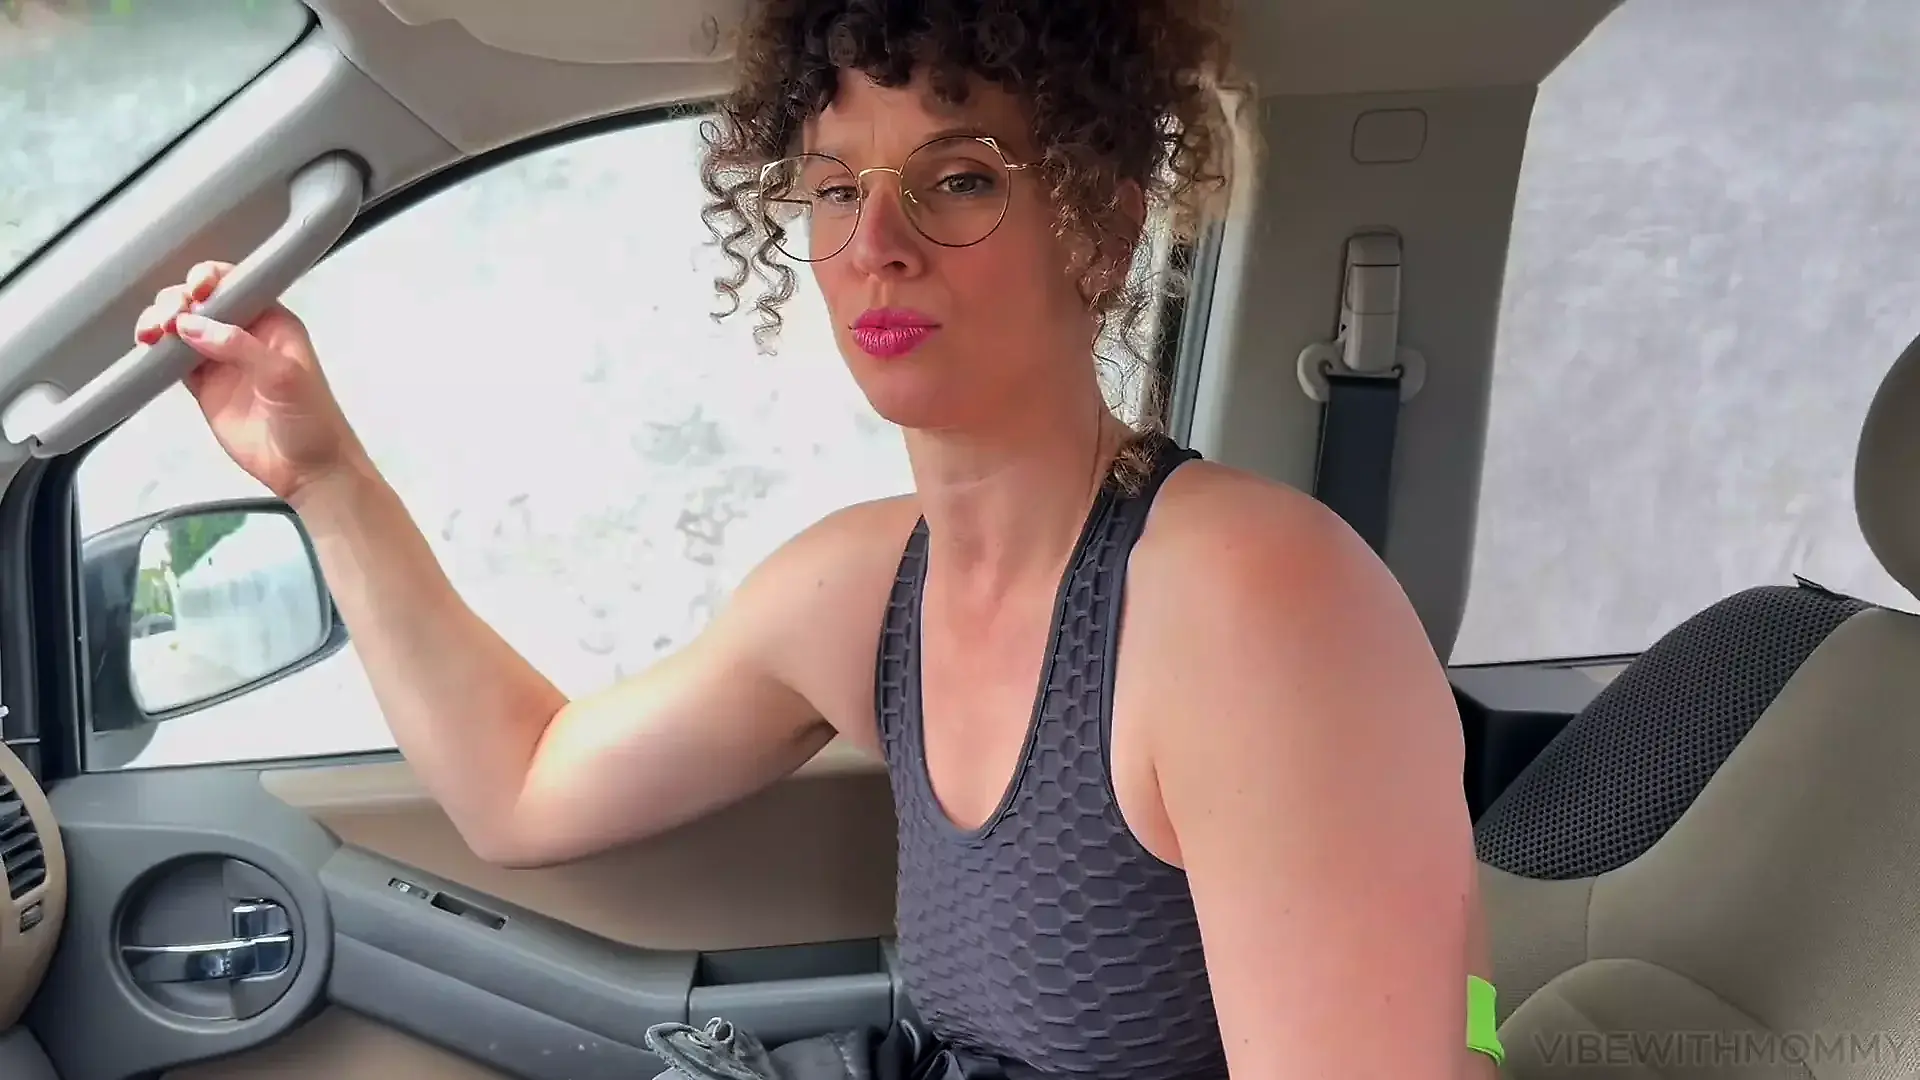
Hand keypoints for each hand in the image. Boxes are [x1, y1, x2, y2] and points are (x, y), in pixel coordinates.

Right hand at [136, 260, 365, 503]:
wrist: (308, 470)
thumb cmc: (313, 421)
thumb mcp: (284, 376)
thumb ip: (240, 347)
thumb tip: (193, 325)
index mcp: (272, 322)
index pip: (236, 284)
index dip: (211, 279)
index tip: (196, 290)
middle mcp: (245, 335)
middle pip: (201, 302)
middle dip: (179, 300)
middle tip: (169, 319)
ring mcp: (222, 360)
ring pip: (181, 326)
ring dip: (161, 321)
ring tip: (152, 332)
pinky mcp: (204, 386)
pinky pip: (172, 359)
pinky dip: (156, 351)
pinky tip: (147, 348)